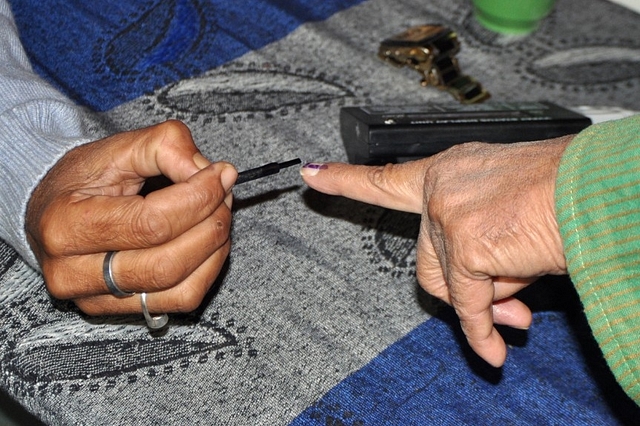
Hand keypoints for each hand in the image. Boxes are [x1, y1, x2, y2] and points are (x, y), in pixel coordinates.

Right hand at [26, 120, 236, 315]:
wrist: (51, 212)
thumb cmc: (83, 179)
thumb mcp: (119, 147)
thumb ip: (167, 147)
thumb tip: (215, 174)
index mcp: (65, 226)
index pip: (151, 223)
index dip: (198, 198)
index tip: (222, 174)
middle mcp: (72, 273)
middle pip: (168, 262)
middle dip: (211, 224)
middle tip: (224, 194)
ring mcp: (95, 300)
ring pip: (181, 288)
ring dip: (215, 249)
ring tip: (218, 214)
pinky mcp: (119, 312)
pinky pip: (183, 300)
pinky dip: (209, 270)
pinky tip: (209, 242)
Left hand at [301, 137, 570, 366]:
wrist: (599, 188)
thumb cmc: (565, 193)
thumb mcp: (509, 213)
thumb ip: (482, 248)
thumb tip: (486, 300)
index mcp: (450, 170)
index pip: (387, 178)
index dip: (346, 179)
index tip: (312, 175)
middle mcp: (443, 185)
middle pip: (426, 257)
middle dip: (465, 289)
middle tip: (506, 305)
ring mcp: (449, 212)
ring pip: (444, 281)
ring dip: (483, 302)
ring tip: (520, 309)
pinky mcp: (465, 242)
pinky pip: (466, 301)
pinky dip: (481, 328)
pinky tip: (495, 348)